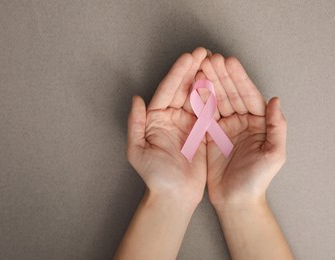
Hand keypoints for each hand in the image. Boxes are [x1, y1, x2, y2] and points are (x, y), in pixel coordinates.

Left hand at [127, 47, 209, 205]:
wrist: (174, 195)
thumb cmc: (155, 177)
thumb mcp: (138, 152)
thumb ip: (135, 124)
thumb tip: (136, 98)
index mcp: (155, 118)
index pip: (167, 90)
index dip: (178, 73)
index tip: (189, 57)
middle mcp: (170, 117)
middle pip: (182, 88)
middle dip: (192, 69)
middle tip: (204, 52)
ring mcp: (186, 123)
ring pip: (196, 96)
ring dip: (204, 78)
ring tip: (213, 61)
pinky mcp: (201, 132)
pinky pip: (208, 111)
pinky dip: (213, 96)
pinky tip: (220, 83)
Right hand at [201, 54, 286, 206]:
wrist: (235, 200)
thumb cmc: (257, 180)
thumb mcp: (274, 155)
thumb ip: (277, 127)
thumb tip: (275, 100)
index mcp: (258, 123)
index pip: (248, 96)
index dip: (239, 79)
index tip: (228, 62)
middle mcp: (241, 121)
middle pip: (230, 94)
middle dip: (221, 75)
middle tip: (210, 58)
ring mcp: (224, 127)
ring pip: (216, 100)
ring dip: (208, 83)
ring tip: (200, 66)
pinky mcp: (210, 134)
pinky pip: (204, 114)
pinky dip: (198, 100)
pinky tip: (193, 87)